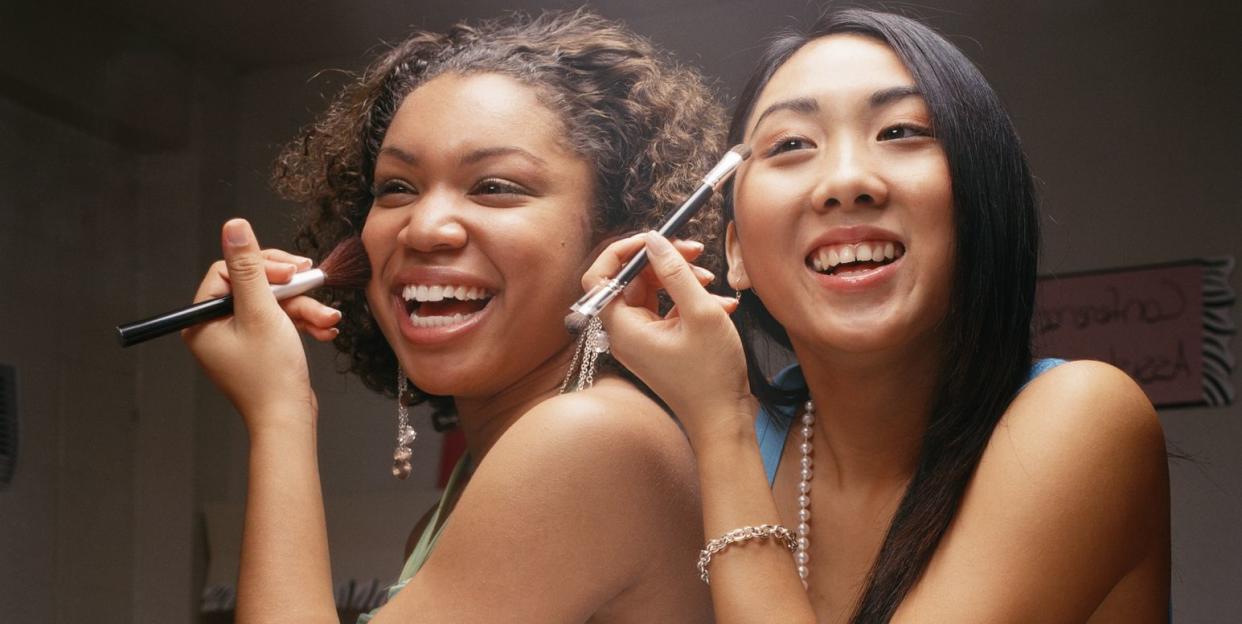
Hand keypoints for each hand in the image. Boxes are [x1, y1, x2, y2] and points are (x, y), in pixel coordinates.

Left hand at [182, 219, 339, 426]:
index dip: (264, 266)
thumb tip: (234, 225)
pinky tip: (324, 331)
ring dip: (304, 309)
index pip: (230, 271)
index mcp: (203, 320)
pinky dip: (302, 324)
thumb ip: (250, 267)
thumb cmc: (271, 375)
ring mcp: (237, 340)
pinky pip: (280, 323)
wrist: (288, 422)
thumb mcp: (262, 312)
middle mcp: (215, 328)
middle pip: (255, 286)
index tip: (293, 272)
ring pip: (273, 305)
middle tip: (313, 284)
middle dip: (290, 290)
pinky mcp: (258, 349)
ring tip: (328, 321)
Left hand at [584, 232, 752, 441]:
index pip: (601, 276)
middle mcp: (626, 333)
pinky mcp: (659, 344)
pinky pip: (667, 310)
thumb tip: (655, 240)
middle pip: (631, 280)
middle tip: (695, 251)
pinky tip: (722, 304)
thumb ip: (675, 272)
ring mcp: (642, 339)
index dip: (624, 250)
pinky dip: (690, 302)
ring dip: (682, 280)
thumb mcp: (700, 314)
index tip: (656, 237)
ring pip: (652, 292)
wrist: (723, 421)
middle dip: (663, 261)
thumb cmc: (712, 375)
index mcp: (623, 327)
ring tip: (713, 282)